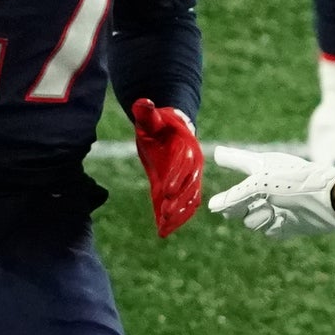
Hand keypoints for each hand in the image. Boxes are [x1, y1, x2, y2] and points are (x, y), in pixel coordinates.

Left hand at [128, 98, 204, 236]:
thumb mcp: (151, 118)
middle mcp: (192, 167)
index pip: (184, 165)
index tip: (166, 192)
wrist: (169, 131)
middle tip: (166, 214)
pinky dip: (174, 219)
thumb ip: (147, 112)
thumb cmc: (159, 123)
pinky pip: (180, 206)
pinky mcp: (178, 190)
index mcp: (186, 148)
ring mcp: (187, 181)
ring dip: (178, 215)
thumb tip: (143, 102)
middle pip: (189, 187)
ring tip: (165, 229)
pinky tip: (162, 232)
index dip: (176, 178)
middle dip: (179, 201)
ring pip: (189, 201)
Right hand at [207, 146, 334, 238]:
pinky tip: (282, 220)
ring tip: (271, 211)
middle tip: (244, 205)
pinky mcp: (285, 225)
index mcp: (260, 168)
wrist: (330, 201)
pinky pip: (266, 231)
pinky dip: (271, 227)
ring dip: (257, 218)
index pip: (238, 161)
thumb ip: (235, 196)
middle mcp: (265, 187)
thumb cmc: (297, 182)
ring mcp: (274, 206)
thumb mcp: (260, 184)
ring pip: (248, 220)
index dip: (229, 158)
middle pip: (235, 202)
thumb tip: (213, 206)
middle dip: (236, 206)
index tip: (219, 155)